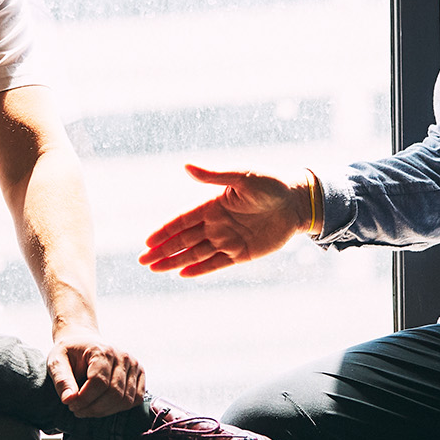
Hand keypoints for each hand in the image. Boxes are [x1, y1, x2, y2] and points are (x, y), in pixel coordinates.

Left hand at [47, 326, 144, 418]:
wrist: (83, 342)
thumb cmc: (70, 352)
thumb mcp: (57, 361)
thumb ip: (62, 380)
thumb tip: (69, 400)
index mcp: (102, 350)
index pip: (99, 382)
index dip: (84, 399)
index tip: (70, 404)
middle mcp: (123, 356)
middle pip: (114, 394)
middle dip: (93, 408)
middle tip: (77, 409)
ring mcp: (134, 365)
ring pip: (126, 400)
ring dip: (105, 411)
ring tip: (88, 409)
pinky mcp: (139, 374)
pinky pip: (136, 399)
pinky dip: (120, 408)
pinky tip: (104, 406)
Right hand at [138, 164, 312, 276]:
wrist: (296, 201)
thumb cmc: (270, 183)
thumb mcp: (242, 176)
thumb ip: (214, 176)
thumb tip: (185, 166)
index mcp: (212, 205)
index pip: (182, 221)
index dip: (164, 231)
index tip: (147, 242)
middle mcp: (216, 224)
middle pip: (183, 240)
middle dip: (163, 250)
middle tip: (142, 261)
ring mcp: (228, 240)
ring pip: (195, 254)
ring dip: (175, 261)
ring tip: (155, 269)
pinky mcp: (242, 253)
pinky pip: (216, 264)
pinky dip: (199, 270)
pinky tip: (182, 274)